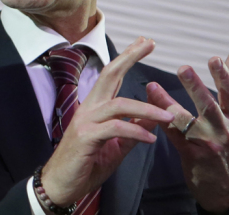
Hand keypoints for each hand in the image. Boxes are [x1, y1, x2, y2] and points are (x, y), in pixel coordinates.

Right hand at [40, 37, 174, 207]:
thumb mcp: (116, 147)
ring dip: (147, 108)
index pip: (112, 76)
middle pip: (109, 74)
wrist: (60, 186)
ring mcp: (86, 121)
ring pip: (119, 104)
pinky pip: (116, 128)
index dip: (127, 57)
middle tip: (149, 42)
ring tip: (169, 116)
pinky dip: (136, 131)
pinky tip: (151, 138)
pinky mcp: (86, 137)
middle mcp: (89, 108)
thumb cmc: (85, 165)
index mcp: (95, 107)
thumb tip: (153, 117)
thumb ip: (133, 130)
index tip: (144, 42)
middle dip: (129, 57)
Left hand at [147, 50, 228, 213]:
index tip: (215, 58)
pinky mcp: (192, 157)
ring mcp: (208, 146)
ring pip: (188, 123)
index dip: (225, 76)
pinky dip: (162, 121)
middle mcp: (225, 132)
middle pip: (211, 107)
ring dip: (169, 104)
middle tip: (183, 69)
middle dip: (196, 88)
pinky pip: (174, 136)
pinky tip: (149, 109)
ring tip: (153, 87)